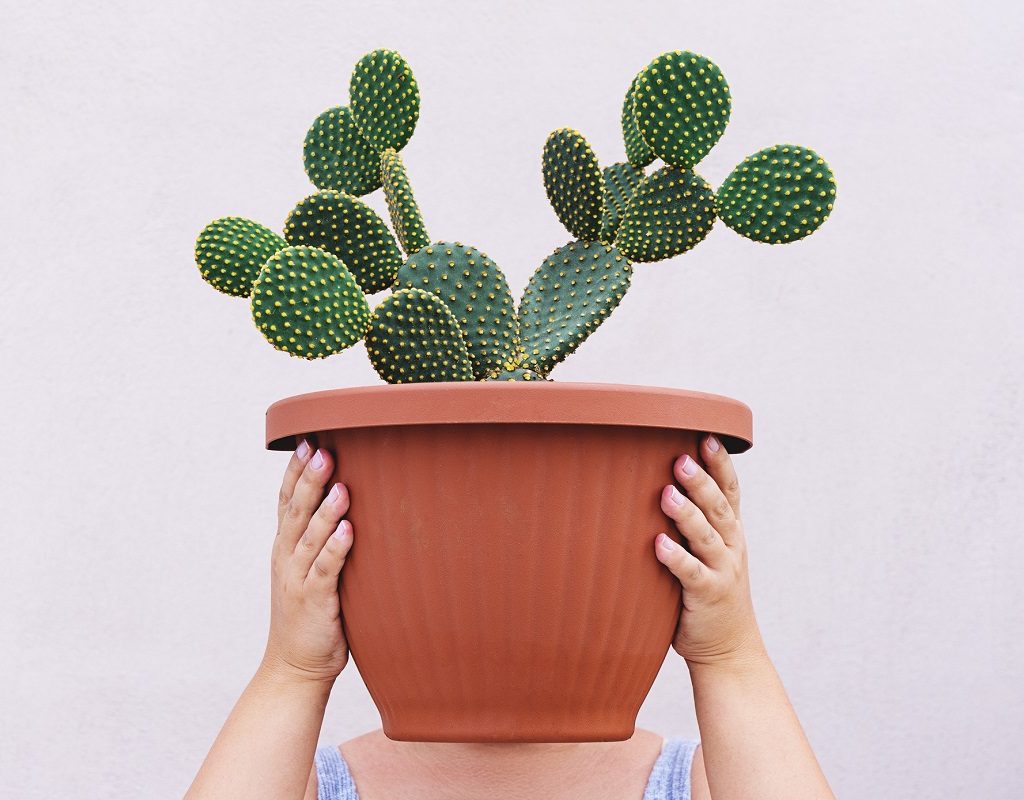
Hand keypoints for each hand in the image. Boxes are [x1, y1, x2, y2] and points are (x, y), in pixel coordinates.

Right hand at [260, 440, 353, 684]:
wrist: (295, 667)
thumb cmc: (310, 615)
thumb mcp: (308, 570)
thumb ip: (321, 540)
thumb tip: (348, 504)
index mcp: (284, 547)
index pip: (286, 502)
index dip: (294, 472)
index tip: (304, 440)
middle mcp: (286, 558)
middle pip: (296, 511)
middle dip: (308, 478)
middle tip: (321, 448)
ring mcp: (298, 579)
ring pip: (310, 537)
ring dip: (325, 510)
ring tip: (339, 484)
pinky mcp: (314, 601)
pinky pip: (326, 570)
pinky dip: (336, 549)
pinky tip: (349, 530)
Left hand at [654, 434, 765, 668]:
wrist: (729, 649)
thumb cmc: (709, 595)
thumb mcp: (709, 554)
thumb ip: (692, 525)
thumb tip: (656, 485)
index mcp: (731, 533)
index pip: (730, 492)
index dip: (721, 464)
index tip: (709, 436)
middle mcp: (731, 547)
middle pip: (718, 507)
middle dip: (701, 481)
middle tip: (681, 457)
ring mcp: (722, 571)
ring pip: (707, 536)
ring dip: (687, 514)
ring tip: (666, 494)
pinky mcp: (708, 595)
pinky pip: (691, 573)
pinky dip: (676, 558)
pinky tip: (658, 545)